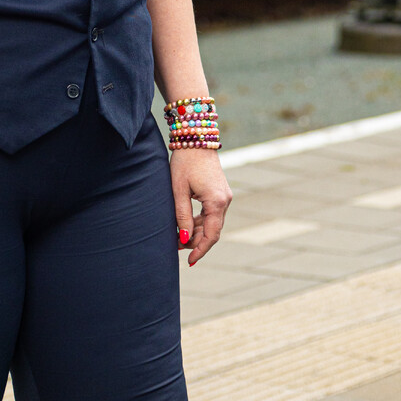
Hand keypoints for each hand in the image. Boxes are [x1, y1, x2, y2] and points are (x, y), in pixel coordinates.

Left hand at [171, 150, 231, 266]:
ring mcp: (224, 196)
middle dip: (195, 242)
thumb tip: (183, 240)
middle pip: (212, 231)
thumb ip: (181, 216)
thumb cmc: (184, 162)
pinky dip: (199, 222)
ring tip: (177, 238)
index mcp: (216, 202)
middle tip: (176, 248)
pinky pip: (211, 214)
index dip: (200, 250)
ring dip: (196, 232)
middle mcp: (225, 201)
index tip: (189, 261)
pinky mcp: (220, 193)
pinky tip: (185, 226)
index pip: (211, 236)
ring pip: (211, 224)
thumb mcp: (178, 190)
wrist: (195, 138)